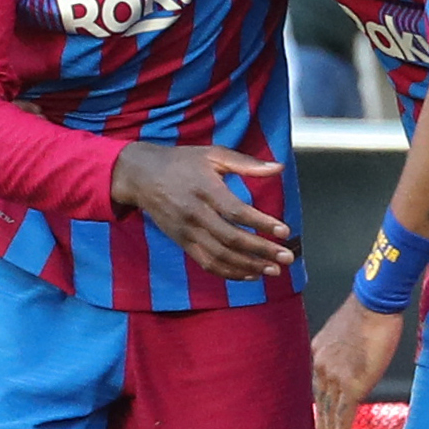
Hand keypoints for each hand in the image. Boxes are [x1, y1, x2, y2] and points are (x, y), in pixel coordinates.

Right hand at [108, 141, 294, 279]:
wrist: (142, 176)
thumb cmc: (182, 162)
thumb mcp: (213, 154)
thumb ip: (246, 163)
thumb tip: (278, 168)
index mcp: (205, 188)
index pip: (236, 211)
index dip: (261, 223)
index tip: (285, 230)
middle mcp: (195, 213)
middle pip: (231, 238)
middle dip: (261, 250)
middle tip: (287, 257)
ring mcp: (187, 231)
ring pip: (219, 255)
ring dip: (248, 266)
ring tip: (273, 270)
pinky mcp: (182, 242)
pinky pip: (206, 262)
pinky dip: (229, 272)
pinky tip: (249, 274)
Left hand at [311, 293, 401, 428]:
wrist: (375, 303)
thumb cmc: (368, 312)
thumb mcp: (345, 332)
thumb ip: (342, 353)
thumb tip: (350, 367)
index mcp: (318, 352)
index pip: (317, 387)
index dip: (319, 408)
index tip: (319, 423)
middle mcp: (321, 365)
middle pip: (319, 403)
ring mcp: (335, 375)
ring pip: (329, 412)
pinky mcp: (352, 383)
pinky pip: (343, 414)